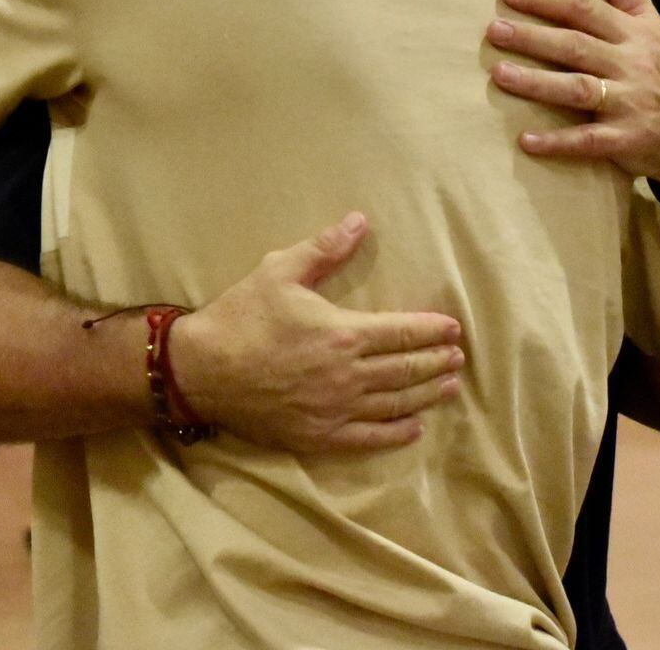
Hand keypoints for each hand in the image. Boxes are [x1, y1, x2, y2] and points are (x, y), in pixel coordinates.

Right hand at [172, 213, 464, 452]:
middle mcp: (347, 375)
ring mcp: (335, 410)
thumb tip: (360, 221)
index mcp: (343, 333)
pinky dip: (395, 434)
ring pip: (394, 404)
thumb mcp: (279, 271)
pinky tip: (413, 429)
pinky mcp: (318, 436)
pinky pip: (367, 438)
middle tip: (458, 358)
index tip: (453, 330)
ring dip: (426, 395)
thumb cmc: (242, 316)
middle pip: (405, 370)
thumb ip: (324, 248)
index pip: (402, 333)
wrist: (200, 371)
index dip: (431, 331)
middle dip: (436, 362)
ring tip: (449, 387)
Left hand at [486, 0, 659, 187]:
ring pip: (578, 88)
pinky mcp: (627, 140)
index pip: (585, 8)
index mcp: (634, 34)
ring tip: (499, 75)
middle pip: (576, 45)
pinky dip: (557, 142)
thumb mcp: (654, 28)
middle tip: (494, 31)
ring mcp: (630, 103)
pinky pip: (588, 140)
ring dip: (536, 83)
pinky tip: (525, 141)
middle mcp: (632, 64)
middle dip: (532, 37)